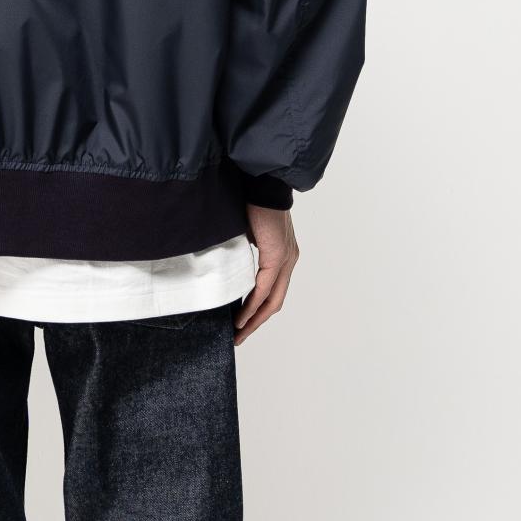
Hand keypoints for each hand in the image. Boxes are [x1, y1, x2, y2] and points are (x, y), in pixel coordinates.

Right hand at [235, 203, 297, 343]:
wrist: (261, 184)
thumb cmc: (252, 203)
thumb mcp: (248, 236)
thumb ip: (245, 254)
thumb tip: (231, 268)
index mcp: (284, 254)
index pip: (273, 291)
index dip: (259, 310)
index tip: (243, 322)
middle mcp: (289, 260)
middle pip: (276, 302)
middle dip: (257, 322)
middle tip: (240, 336)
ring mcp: (286, 259)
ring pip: (272, 299)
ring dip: (254, 318)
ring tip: (239, 332)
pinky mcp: (278, 256)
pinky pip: (264, 288)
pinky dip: (252, 304)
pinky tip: (241, 316)